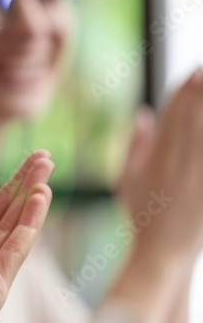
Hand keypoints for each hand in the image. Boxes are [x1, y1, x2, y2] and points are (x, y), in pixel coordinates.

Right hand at [121, 70, 202, 259]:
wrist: (162, 251)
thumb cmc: (142, 214)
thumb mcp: (127, 178)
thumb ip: (136, 145)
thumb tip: (143, 113)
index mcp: (158, 156)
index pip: (173, 115)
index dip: (185, 91)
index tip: (195, 71)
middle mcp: (178, 163)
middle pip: (194, 119)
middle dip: (201, 93)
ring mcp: (198, 177)